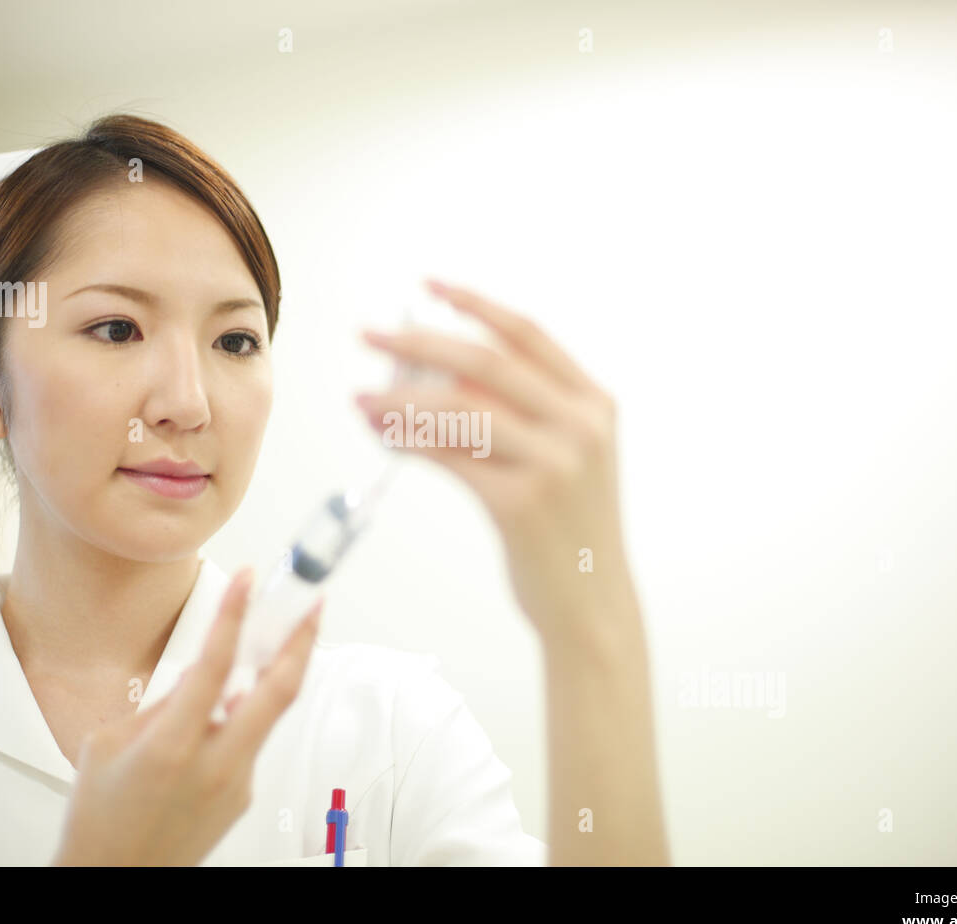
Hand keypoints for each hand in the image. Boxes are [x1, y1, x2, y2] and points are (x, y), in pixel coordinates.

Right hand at [51, 567, 322, 865]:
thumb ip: (159, 705)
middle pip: (279, 693)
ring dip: (267, 676)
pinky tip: (217, 712)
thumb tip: (200, 676)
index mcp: (172, 748)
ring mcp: (236, 784)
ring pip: (263, 715)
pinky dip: (239, 717)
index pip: (214, 667)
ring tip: (266, 640)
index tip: (248, 579)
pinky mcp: (243, 796)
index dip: (234, 615)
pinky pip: (246, 742)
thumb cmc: (98, 817)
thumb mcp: (108, 746)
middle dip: (302, 642)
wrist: (113, 880)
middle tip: (313, 603)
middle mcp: (214, 766)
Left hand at [355, 279, 639, 649]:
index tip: (430, 287)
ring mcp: (555, 463)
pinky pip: (449, 458)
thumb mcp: (563, 458)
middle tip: (369, 335)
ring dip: (400, 397)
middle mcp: (580, 425)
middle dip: (418, 341)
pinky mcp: (522, 503)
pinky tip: (384, 435)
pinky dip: (408, 441)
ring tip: (363, 397)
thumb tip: (429, 375)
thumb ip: (517, 413)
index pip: (527, 334)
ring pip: (459, 408)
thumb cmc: (569, 529)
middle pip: (484, 361)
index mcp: (593, 402)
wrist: (593, 603)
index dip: (475, 304)